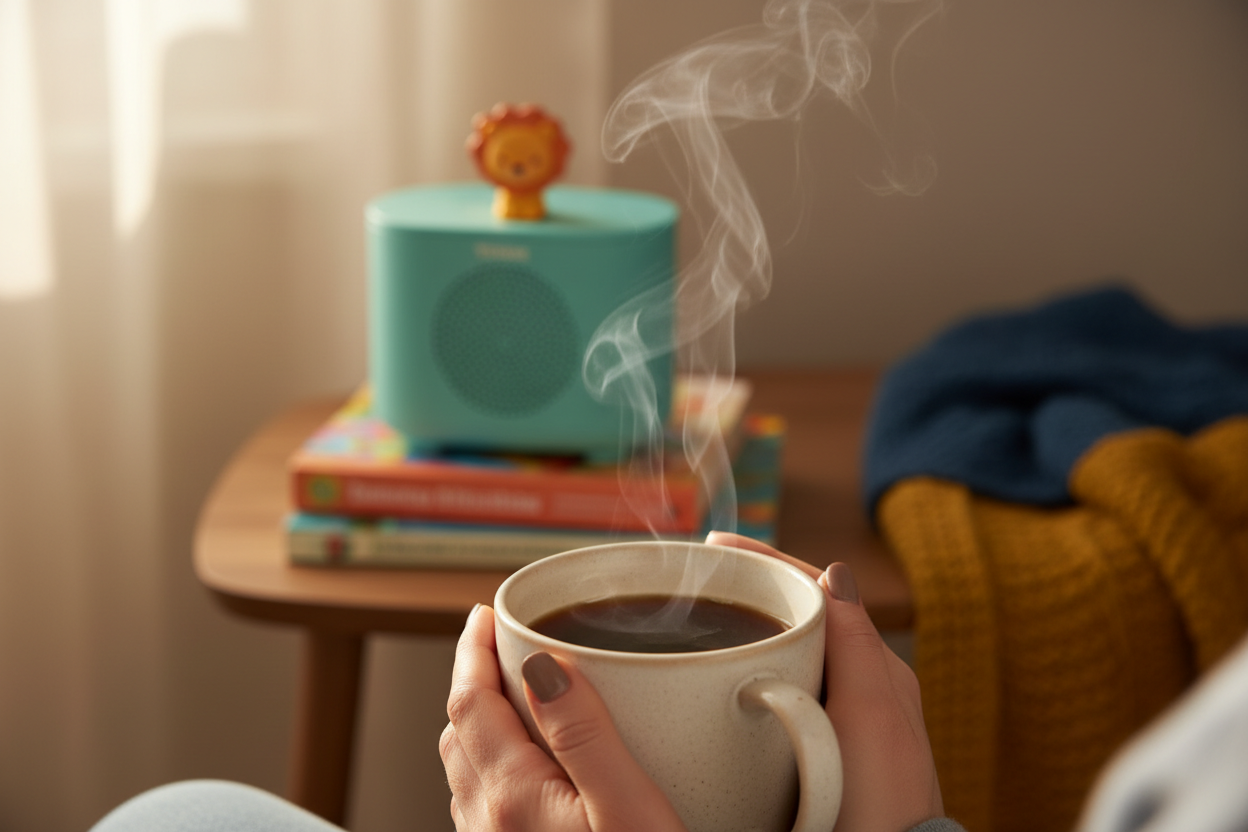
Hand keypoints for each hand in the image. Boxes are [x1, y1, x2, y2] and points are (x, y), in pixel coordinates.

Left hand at [440, 603, 687, 831]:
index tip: (485, 613)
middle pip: (460, 732)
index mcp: (512, 797)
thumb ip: (585, 736)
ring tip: (520, 696)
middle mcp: (488, 825)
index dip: (472, 649)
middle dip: (478, 679)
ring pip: (468, 770)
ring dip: (484, 724)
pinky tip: (535, 767)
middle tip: (504, 645)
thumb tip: (543, 666)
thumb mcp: (630, 809)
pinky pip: (484, 805)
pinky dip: (496, 765)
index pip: (470, 702)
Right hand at [706, 531, 944, 831]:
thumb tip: (836, 571)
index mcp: (875, 669)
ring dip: (739, 630)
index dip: (764, 563)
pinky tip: (706, 684)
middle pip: (793, 617)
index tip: (712, 548)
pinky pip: (773, 693)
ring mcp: (836, 719)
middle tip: (690, 582)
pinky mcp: (814, 750)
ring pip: (780, 653)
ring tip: (689, 620)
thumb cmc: (882, 801)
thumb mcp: (872, 713)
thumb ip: (855, 642)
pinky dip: (739, 674)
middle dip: (745, 591)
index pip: (814, 591)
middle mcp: (858, 687)